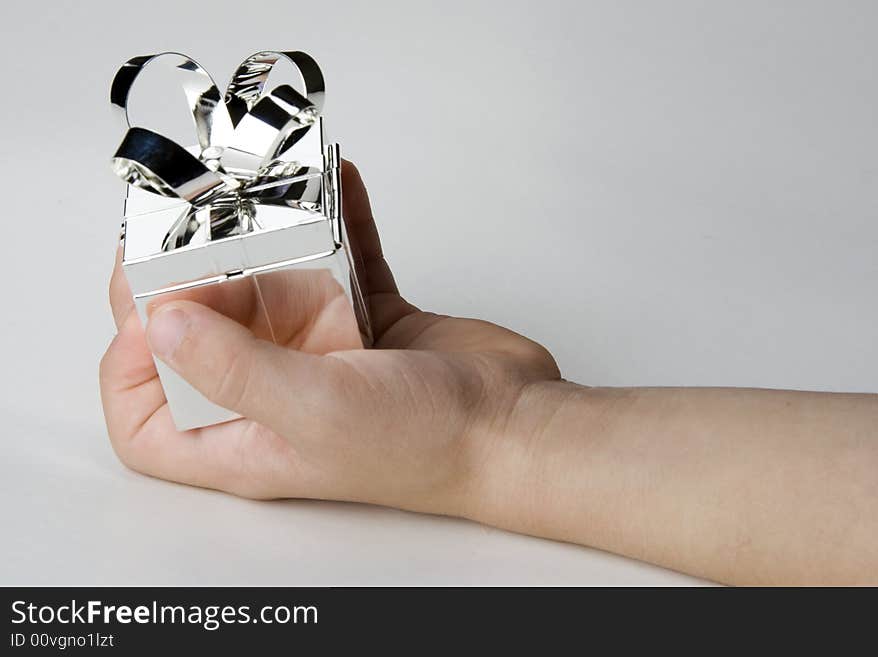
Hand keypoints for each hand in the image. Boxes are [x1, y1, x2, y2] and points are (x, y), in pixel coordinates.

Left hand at [100, 161, 559, 515]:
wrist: (513, 426)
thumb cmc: (423, 442)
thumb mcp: (313, 409)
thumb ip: (232, 367)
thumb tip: (157, 321)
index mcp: (245, 437)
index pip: (149, 416)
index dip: (129, 361)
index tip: (149, 301)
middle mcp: (273, 396)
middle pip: (202, 339)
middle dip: (190, 279)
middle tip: (193, 222)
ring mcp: (320, 355)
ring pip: (269, 292)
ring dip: (264, 241)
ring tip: (262, 193)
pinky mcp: (366, 322)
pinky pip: (338, 263)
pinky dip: (338, 223)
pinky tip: (341, 184)